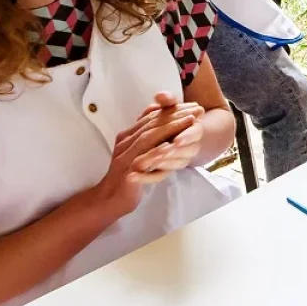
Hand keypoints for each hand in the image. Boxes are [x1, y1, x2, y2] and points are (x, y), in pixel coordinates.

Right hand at [93, 94, 202, 214]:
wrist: (109, 200)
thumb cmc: (127, 178)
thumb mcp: (139, 156)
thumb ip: (148, 141)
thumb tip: (161, 126)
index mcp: (127, 137)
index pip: (151, 118)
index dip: (171, 110)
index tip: (191, 105)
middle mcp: (125, 143)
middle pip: (152, 123)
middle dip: (176, 114)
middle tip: (197, 109)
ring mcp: (125, 156)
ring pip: (150, 135)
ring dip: (172, 126)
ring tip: (192, 120)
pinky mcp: (128, 170)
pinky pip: (145, 156)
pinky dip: (160, 148)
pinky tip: (175, 143)